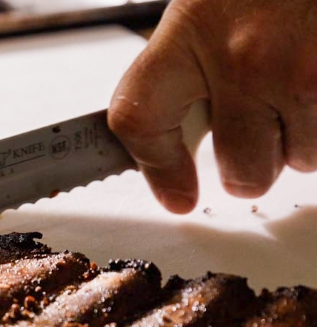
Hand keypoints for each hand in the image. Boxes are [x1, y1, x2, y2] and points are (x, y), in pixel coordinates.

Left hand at [108, 0, 316, 213]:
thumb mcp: (207, 3)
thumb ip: (185, 66)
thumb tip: (174, 145)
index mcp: (193, 31)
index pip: (140, 120)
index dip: (157, 168)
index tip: (177, 192)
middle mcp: (248, 59)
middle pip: (243, 170)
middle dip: (254, 160)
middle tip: (263, 123)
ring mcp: (309, 73)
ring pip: (304, 160)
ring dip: (305, 136)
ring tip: (304, 82)